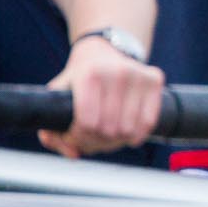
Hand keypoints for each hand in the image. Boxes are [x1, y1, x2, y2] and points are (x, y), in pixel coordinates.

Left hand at [40, 37, 163, 157]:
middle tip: (90, 136)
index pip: (87, 124)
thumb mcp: (57, 98)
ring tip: (105, 135)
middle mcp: (117, 73)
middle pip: (108, 130)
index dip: (77, 137)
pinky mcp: (155, 79)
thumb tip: (74, 155)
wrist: (102, 51)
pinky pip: (148, 122)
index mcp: (90, 75)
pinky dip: (136, 135)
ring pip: (128, 130)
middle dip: (95, 141)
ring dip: (115, 141)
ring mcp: (139, 75)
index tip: (73, 134)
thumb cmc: (78, 80)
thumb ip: (52, 131)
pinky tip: (125, 133)